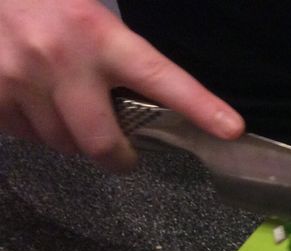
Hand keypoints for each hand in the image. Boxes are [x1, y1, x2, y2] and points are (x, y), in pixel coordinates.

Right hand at [0, 0, 243, 171]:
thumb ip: (120, 59)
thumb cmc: (45, 4)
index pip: (161, 78)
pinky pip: (22, 135)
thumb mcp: (88, 18)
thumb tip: (152, 107)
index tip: (230, 128)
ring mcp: (21, 78)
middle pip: (102, 143)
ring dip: (67, 135)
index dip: (199, 106)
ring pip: (60, 144)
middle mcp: (62, 58)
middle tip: (123, 154)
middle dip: (116, 156)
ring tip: (61, 103)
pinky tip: (27, 97)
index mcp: (100, 35)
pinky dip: (29, 126)